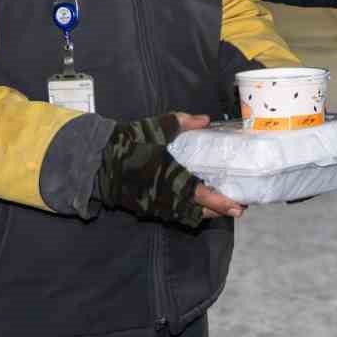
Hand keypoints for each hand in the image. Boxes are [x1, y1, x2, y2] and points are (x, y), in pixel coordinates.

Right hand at [96, 113, 244, 225]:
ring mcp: (156, 206)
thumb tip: (205, 119)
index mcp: (172, 179)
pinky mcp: (146, 208)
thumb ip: (183, 123)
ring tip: (219, 207)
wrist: (98, 161)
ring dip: (204, 213)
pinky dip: (187, 212)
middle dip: (219, 212)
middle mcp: (167, 198)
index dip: (222, 203)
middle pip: (199, 213)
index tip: (238, 206)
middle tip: (237, 207)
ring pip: (186, 216)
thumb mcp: (158, 127)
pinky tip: (194, 203)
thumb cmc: (130, 144)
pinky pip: (173, 215)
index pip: (203, 196)